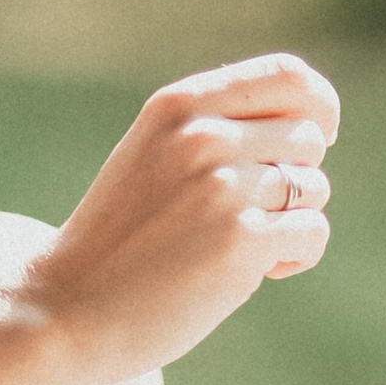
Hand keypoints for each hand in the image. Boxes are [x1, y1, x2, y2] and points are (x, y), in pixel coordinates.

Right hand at [28, 53, 337, 380]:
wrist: (66, 308)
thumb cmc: (120, 238)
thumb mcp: (155, 156)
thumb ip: (217, 129)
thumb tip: (316, 130)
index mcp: (179, 106)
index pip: (288, 76)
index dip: (319, 106)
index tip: (319, 138)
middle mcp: (203, 135)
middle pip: (309, 137)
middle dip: (294, 178)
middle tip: (246, 215)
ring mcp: (223, 186)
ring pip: (314, 187)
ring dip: (289, 221)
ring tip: (235, 245)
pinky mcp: (241, 239)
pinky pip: (311, 232)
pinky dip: (293, 257)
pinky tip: (251, 273)